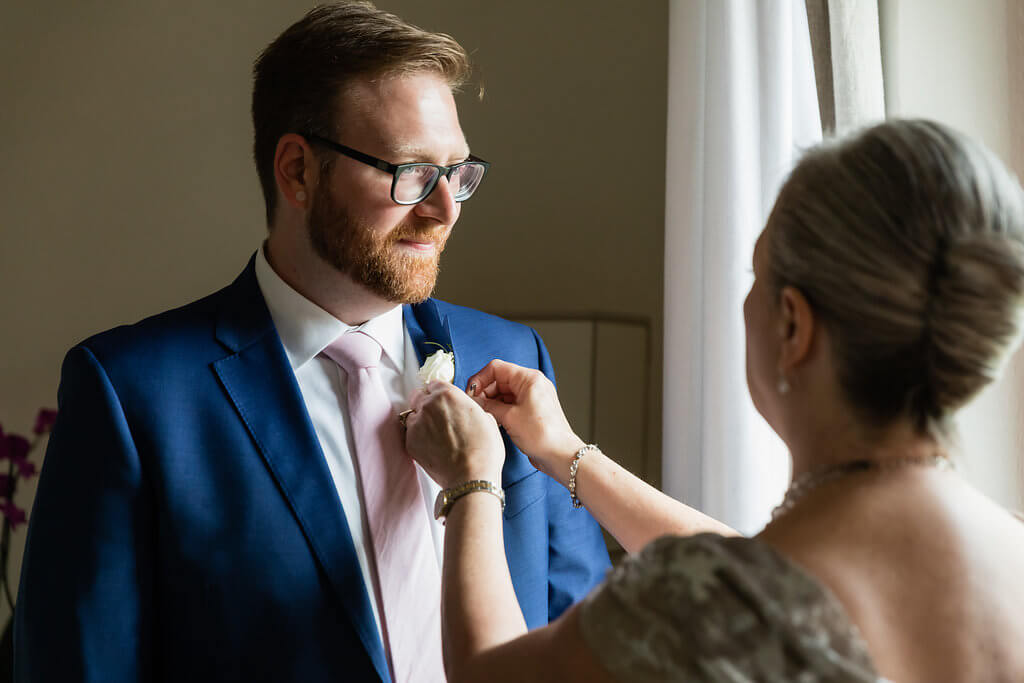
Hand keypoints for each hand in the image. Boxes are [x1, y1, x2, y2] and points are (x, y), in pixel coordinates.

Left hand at [404, 381, 504, 488]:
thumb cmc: (482, 451)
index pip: (434, 384)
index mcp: (447, 394)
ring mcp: (416, 423)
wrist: (471, 477)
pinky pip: (410, 434)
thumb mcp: (486, 418)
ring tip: (436, 435)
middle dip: (426, 403)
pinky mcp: (410, 442)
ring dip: (420, 421)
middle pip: (418, 396)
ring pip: (412, 415)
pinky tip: (432, 446)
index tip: (442, 400)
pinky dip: (418, 438)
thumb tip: (467, 411)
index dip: (439, 393)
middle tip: (438, 417)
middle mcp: (428, 405)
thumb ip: (469, 407)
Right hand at [466, 360, 584, 485]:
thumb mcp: (509, 417)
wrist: (560, 454)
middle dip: (484, 392)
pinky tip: (493, 420)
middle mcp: (532, 384)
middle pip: (499, 379)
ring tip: (483, 415)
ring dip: (491, 402)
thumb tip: (473, 400)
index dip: (480, 379)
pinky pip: (510, 403)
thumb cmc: (542, 435)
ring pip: (503, 392)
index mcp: (529, 379)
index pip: (496, 368)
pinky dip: (499, 409)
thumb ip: (488, 406)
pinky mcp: (531, 410)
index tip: (470, 393)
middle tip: (474, 407)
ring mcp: (532, 397)